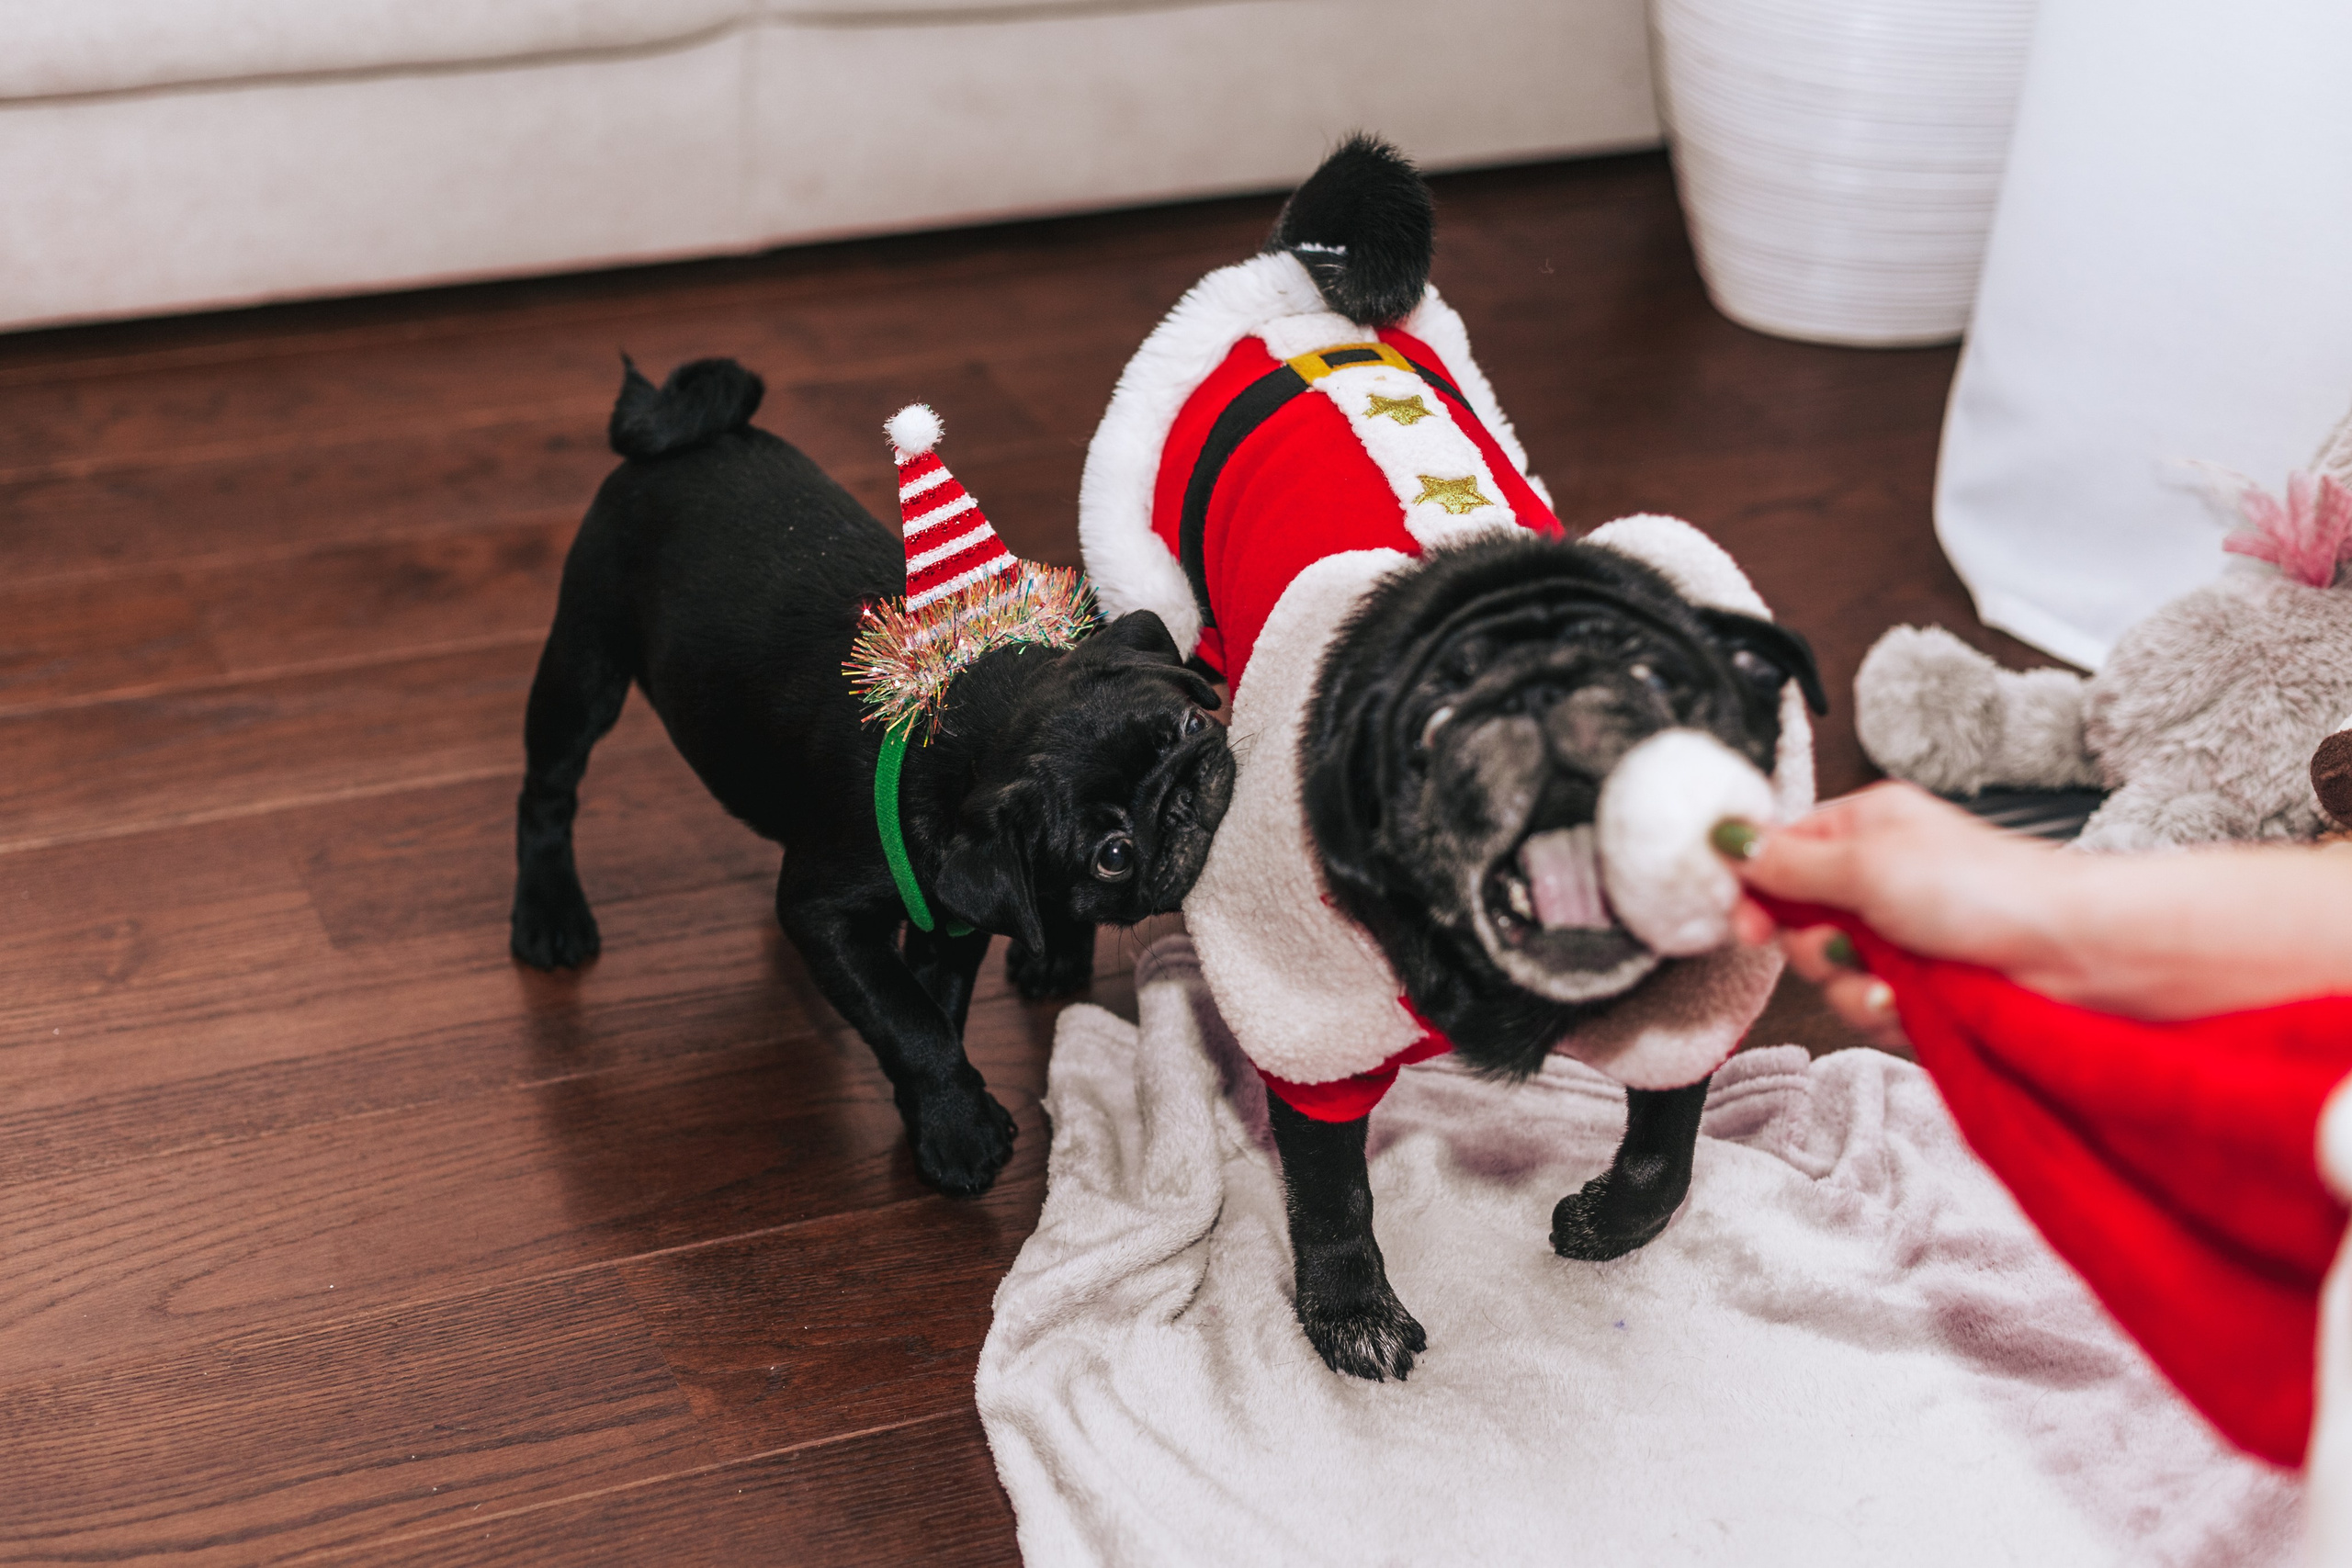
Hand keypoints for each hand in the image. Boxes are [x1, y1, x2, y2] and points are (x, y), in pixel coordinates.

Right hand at [1723, 782, 2068, 1044]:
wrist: (2070, 955)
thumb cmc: (1989, 891)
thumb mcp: (1865, 866)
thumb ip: (1785, 861)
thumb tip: (1725, 839)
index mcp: (1864, 827)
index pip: (1779, 854)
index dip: (1757, 892)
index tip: (1750, 923)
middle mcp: (1879, 876)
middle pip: (1797, 921)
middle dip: (1815, 949)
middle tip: (1843, 946)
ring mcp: (1900, 932)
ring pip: (1830, 973)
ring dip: (1852, 986)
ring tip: (1892, 980)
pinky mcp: (1920, 982)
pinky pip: (1867, 1005)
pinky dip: (1885, 1011)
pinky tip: (1916, 1002)